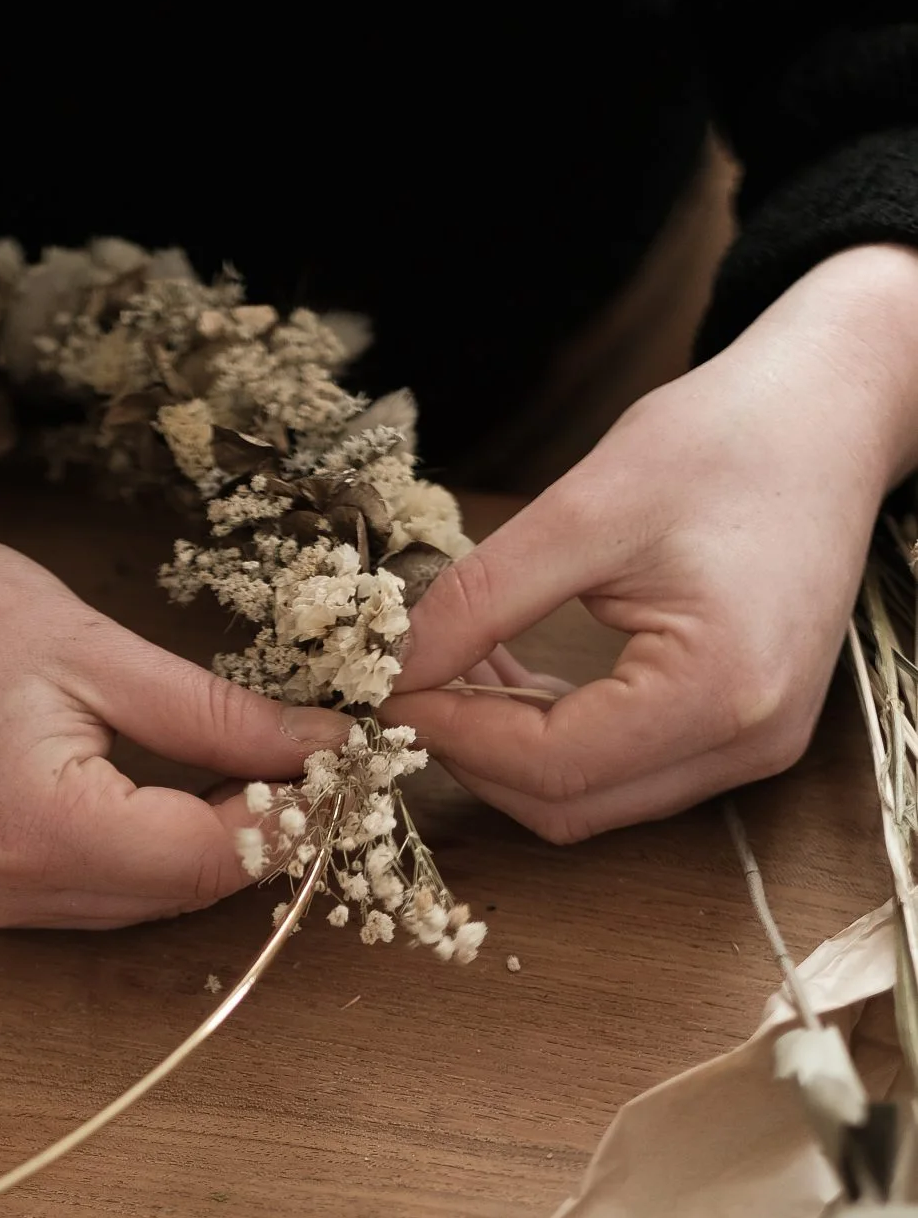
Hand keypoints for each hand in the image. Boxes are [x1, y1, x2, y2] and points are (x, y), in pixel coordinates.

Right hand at [0, 504, 348, 927]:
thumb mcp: (92, 645)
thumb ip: (211, 713)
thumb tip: (320, 745)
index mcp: (39, 829)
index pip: (209, 856)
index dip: (290, 815)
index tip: (344, 757)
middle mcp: (8, 893)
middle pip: (180, 894)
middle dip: (258, 837)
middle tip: (314, 761)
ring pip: (140, 905)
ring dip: (205, 850)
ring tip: (256, 771)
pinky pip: (90, 895)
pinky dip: (144, 853)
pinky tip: (173, 792)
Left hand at [389, 244, 917, 842]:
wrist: (833, 411)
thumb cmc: (731, 437)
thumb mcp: (587, 507)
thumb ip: (483, 598)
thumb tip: (395, 667)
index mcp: (719, 691)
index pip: (551, 765)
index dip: (453, 738)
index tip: (385, 693)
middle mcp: (745, 743)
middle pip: (569, 805)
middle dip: (474, 757)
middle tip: (407, 689)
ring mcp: (752, 747)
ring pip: (591, 800)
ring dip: (508, 751)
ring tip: (454, 669)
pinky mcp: (743, 731)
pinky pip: (624, 769)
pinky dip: (553, 737)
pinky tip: (508, 673)